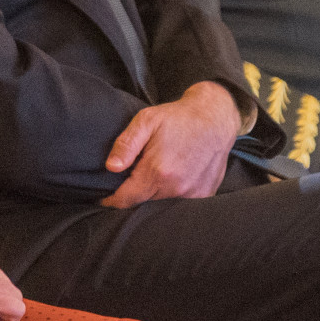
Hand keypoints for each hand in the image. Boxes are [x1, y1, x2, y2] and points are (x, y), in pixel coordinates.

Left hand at [101, 81, 237, 208]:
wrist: (215, 118)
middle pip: (144, 202)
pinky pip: (181, 201)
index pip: (126, 199)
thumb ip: (126, 144)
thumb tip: (110, 167)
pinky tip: (175, 174)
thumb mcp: (146, 121)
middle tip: (134, 175)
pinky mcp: (205, 194)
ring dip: (154, 193)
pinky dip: (173, 192)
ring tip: (157, 172)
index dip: (111, 200)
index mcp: (158, 172)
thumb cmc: (179, 118)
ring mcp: (193, 194)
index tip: (104, 198)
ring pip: (162, 203)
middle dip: (134, 193)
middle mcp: (176, 188)